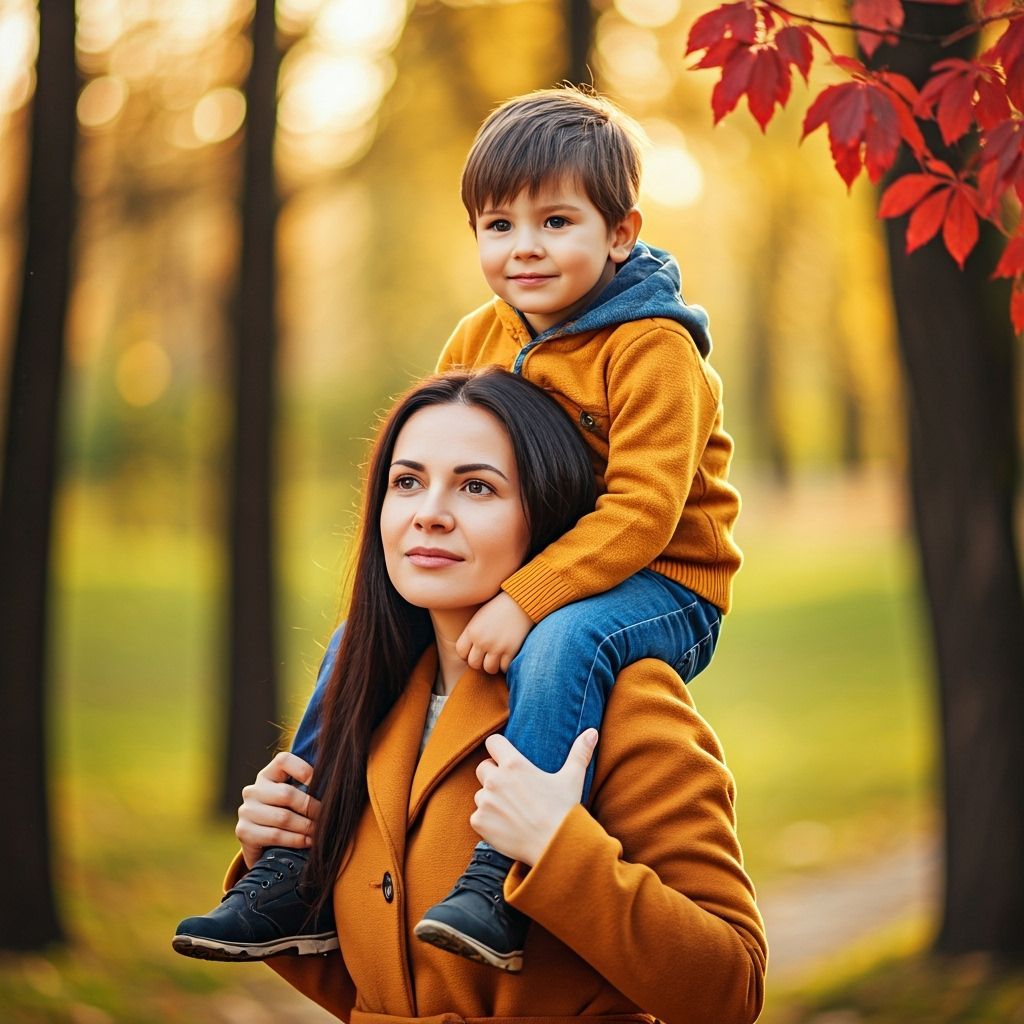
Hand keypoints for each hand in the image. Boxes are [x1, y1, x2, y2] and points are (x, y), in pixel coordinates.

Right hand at [236, 751, 320, 868]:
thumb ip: (309, 787)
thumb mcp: (296, 797)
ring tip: (320, 832)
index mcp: (268, 774)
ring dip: (306, 827)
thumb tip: (338, 784)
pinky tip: (308, 841)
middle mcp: (253, 790)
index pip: (283, 760)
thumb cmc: (289, 815)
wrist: (265, 845)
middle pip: (286, 794)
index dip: (304, 770)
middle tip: (327, 817)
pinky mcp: (243, 831)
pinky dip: (296, 840)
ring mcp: (246, 810)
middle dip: (311, 807)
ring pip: (283, 817)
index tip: (322, 785)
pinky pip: (275, 835)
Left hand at [456, 591, 533, 673]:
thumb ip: (472, 633)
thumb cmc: (499, 608)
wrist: (520, 602)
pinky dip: (506, 665)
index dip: (466, 654)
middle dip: (480, 662)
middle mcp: (482, 640)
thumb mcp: (479, 617)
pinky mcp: (511, 650)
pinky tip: (507, 657)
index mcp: (472, 630)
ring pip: (489, 669)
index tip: (474, 651)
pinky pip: (504, 667)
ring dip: (493, 666)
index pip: (460, 652)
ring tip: (497, 659)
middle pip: (474, 664)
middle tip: (486, 657)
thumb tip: (469, 652)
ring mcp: (496, 646)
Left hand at [469, 729, 598, 865]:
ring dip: (491, 799)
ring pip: (480, 793)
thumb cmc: (564, 811)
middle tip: (512, 789)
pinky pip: (477, 816)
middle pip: (483, 767)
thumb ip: (579, 752)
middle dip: (493, 774)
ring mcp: (485, 801)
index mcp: (514, 764)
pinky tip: (506, 826)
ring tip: (512, 811)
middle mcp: (495, 780)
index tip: (506, 757)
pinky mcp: (479, 822)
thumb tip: (592, 732)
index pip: (492, 742)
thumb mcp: (573, 778)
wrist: (555, 848)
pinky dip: (488, 821)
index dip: (499, 749)